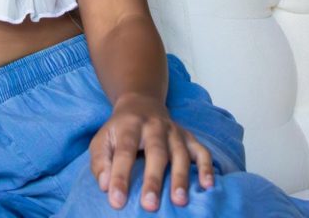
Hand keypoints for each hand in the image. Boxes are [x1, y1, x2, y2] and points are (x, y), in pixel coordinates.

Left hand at [90, 93, 214, 211]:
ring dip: (180, 177)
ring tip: (179, 201)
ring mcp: (174, 131)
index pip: (124, 152)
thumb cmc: (119, 130)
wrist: (141, 103)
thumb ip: (100, 162)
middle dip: (153, 179)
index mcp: (129, 126)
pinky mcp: (189, 137)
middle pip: (156, 152)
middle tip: (150, 205)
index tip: (117, 201)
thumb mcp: (102, 140)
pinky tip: (208, 185)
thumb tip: (105, 186)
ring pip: (180, 153)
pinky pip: (201, 151)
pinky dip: (206, 167)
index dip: (120, 176)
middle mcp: (154, 126)